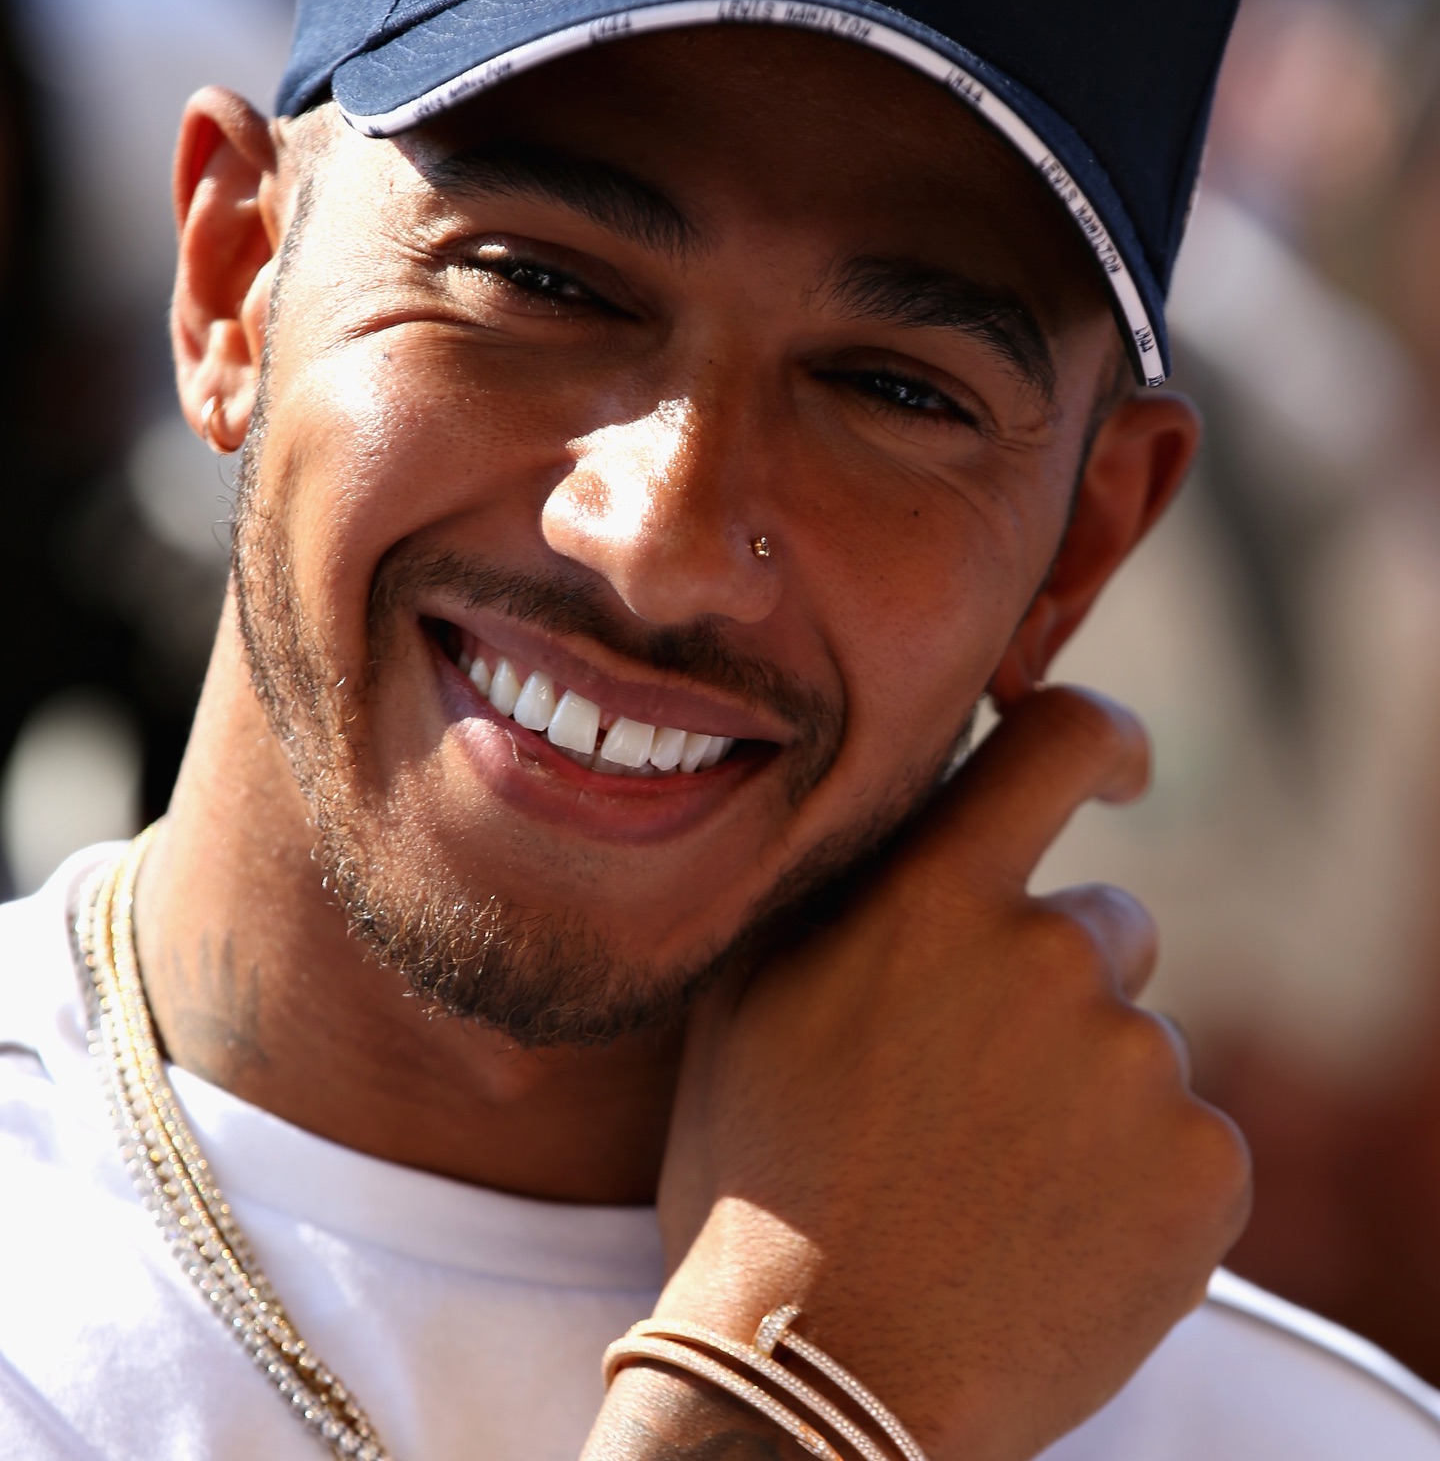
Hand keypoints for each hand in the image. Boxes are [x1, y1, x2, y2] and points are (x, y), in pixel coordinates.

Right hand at [591, 688, 1249, 1460]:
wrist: (821, 1387)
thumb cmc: (759, 1188)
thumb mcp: (752, 1000)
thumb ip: (844, 884)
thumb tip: (905, 812)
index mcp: (937, 897)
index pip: (1057, 740)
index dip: (1097, 737)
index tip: (1114, 763)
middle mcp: (1053, 957)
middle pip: (1105, 926)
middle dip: (1058, 986)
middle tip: (974, 1095)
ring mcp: (1139, 1066)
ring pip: (1139, 1045)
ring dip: (1090, 1093)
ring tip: (996, 1185)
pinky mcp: (1205, 1173)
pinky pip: (1187, 1144)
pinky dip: (1140, 1183)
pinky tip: (1052, 1239)